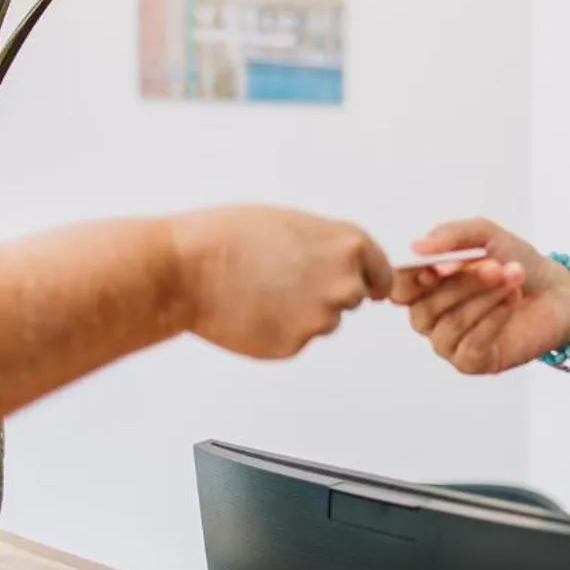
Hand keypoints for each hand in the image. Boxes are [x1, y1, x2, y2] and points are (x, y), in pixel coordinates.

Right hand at [166, 207, 392, 358]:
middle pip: (352, 298)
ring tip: (261, 290)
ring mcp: (321, 318)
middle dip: (327, 293)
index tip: (364, 284)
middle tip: (286, 279)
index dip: (368, 277)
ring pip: (323, 321)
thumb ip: (329, 247)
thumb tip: (347, 265)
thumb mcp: (295, 224)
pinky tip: (252, 310)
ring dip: (302, 312)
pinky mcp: (295, 345)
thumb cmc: (232, 238)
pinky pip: (296, 339)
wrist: (188, 269)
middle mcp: (344, 284)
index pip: (381, 273)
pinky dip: (279, 329)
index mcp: (349, 247)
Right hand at [391, 218, 569, 374]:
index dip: (415, 279)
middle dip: (462, 284)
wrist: (557, 291)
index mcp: (424, 287)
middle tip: (496, 266)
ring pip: (450, 326)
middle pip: (424, 308)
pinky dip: (493, 320)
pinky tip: (512, 301)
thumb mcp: (485, 236)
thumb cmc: (516, 262)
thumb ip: (451, 235)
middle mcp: (430, 318)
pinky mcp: (472, 363)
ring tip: (513, 278)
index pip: (398, 289)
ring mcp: (449, 343)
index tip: (443, 265)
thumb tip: (417, 246)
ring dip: (484, 298)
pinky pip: (471, 345)